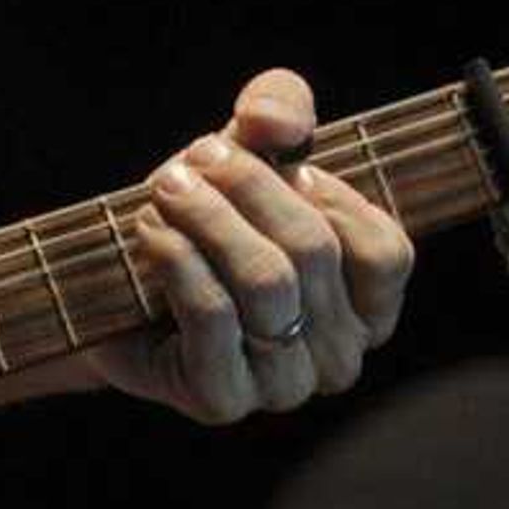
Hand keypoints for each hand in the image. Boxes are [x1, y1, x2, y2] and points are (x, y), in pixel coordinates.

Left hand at [85, 67, 412, 422]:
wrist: (122, 282)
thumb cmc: (207, 218)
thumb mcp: (250, 148)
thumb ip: (279, 110)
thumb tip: (278, 123)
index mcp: (369, 307)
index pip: (385, 251)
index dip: (327, 192)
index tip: (270, 159)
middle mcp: (339, 357)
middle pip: (312, 252)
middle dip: (247, 187)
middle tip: (193, 159)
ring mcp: (284, 386)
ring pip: (265, 283)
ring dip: (207, 218)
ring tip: (166, 188)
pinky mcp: (222, 398)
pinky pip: (213, 316)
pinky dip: (177, 259)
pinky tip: (150, 231)